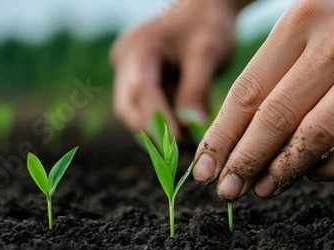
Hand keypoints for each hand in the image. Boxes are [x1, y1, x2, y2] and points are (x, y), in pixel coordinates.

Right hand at [110, 0, 237, 138]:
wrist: (204, 7)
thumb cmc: (208, 24)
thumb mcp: (208, 53)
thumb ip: (196, 90)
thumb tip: (190, 129)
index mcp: (139, 47)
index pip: (141, 91)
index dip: (157, 119)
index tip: (177, 141)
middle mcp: (126, 59)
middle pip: (128, 105)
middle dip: (152, 131)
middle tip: (179, 152)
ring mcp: (128, 70)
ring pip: (133, 111)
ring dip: (155, 130)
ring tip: (184, 145)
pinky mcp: (138, 79)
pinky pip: (143, 107)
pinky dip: (160, 121)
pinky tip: (181, 133)